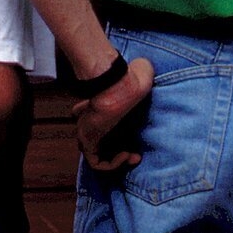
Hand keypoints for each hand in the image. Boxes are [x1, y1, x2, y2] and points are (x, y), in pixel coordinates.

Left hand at [73, 57, 153, 171]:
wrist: (121, 86)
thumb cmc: (129, 80)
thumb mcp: (139, 73)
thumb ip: (140, 71)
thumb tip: (145, 67)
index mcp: (100, 104)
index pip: (94, 117)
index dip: (112, 129)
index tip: (130, 133)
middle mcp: (91, 119)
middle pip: (95, 137)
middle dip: (115, 148)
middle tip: (132, 151)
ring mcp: (87, 130)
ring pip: (95, 152)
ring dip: (116, 160)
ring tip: (131, 156)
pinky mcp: (88, 140)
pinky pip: (95, 162)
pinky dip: (111, 165)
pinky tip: (126, 156)